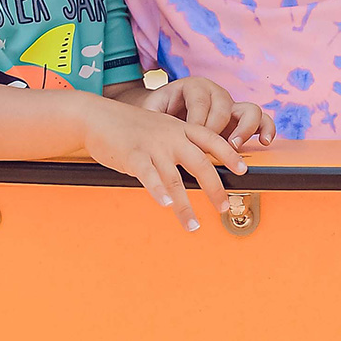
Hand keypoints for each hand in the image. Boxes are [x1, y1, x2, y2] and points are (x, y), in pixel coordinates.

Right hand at [82, 96, 249, 229]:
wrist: (97, 116)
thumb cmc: (131, 127)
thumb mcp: (162, 127)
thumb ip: (180, 144)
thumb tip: (199, 169)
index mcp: (181, 128)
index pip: (212, 140)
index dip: (230, 155)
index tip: (244, 170)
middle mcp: (171, 136)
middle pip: (201, 163)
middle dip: (215, 188)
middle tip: (223, 207)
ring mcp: (152, 145)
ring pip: (175, 179)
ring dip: (185, 206)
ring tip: (193, 225)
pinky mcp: (133, 156)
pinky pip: (149, 176)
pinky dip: (159, 192)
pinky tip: (166, 205)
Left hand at [141, 77, 275, 147]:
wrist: (167, 110)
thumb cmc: (160, 111)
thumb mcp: (152, 110)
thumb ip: (151, 117)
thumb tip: (151, 132)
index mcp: (194, 86)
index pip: (201, 102)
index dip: (198, 122)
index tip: (192, 140)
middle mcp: (217, 93)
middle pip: (225, 106)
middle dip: (218, 129)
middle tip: (211, 147)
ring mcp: (232, 105)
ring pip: (250, 109)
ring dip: (245, 129)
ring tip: (235, 147)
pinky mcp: (242, 119)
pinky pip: (262, 119)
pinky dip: (266, 129)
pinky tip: (264, 142)